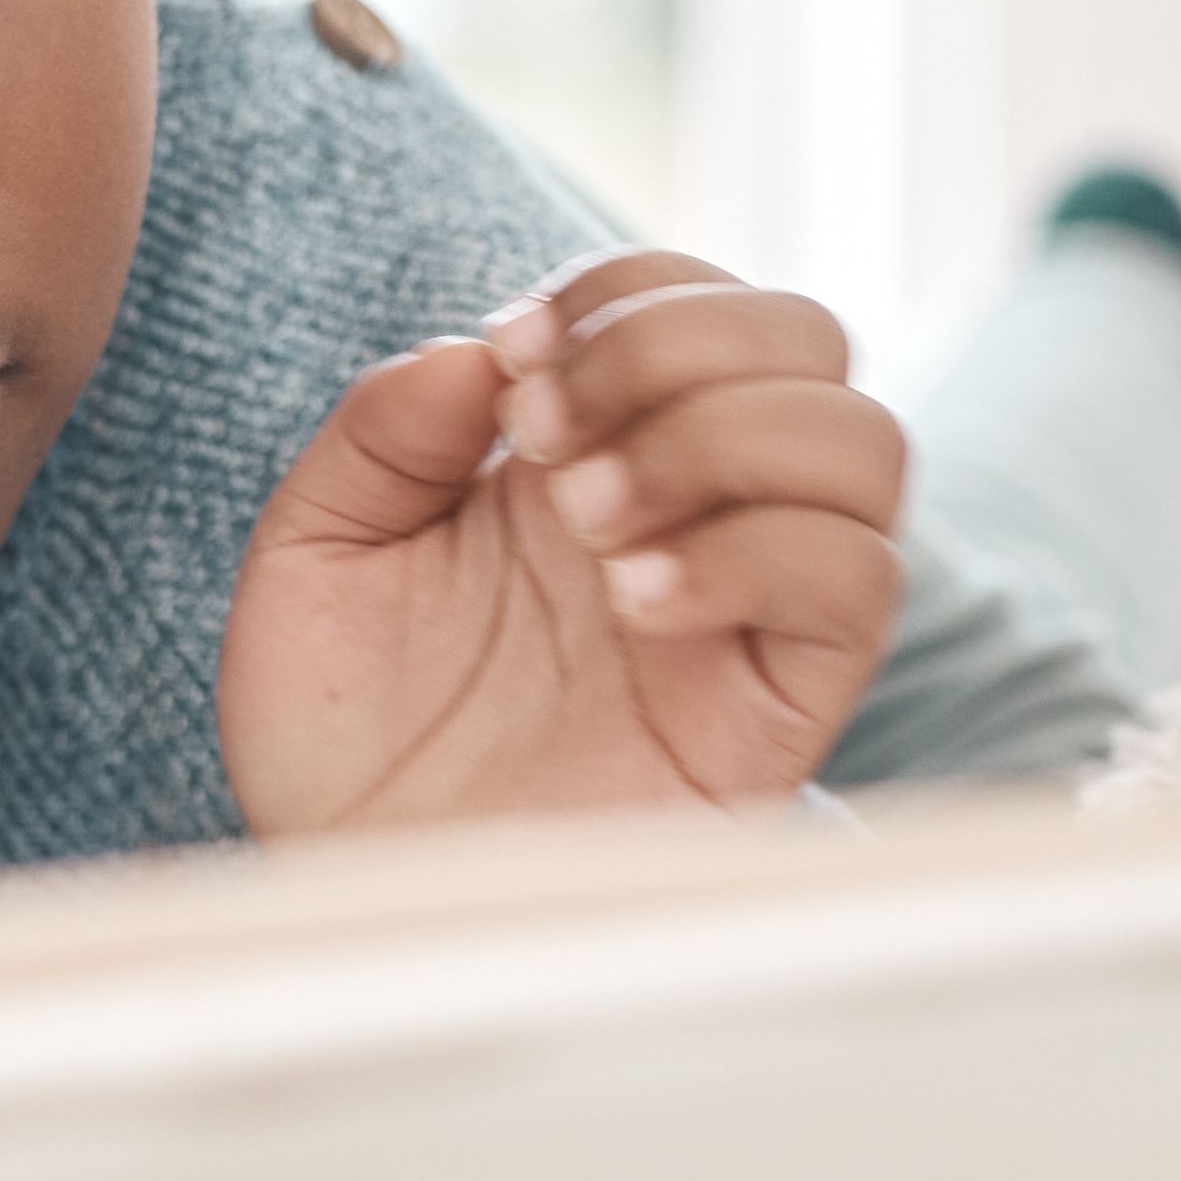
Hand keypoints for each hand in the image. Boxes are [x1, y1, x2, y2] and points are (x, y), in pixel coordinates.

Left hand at [219, 250, 908, 831]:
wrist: (349, 888)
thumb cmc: (335, 730)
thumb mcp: (316, 550)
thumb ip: (383, 430)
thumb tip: (479, 351)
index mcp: (588, 449)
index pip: (688, 296)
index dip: (618, 292)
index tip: (512, 360)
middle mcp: (690, 511)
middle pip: (809, 338)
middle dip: (681, 345)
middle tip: (550, 439)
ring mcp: (745, 607)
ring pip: (864, 442)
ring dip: (725, 440)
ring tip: (594, 522)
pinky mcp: (780, 709)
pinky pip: (857, 583)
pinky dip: (759, 555)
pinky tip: (639, 600)